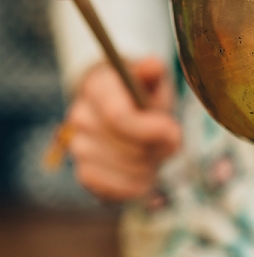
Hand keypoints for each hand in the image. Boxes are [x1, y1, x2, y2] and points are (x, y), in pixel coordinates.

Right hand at [66, 57, 181, 201]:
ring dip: (148, 168)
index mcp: (98, 87)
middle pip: (125, 148)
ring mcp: (78, 146)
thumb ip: (154, 72)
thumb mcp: (153, 78)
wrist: (125, 111)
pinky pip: (109, 190)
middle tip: (168, 143)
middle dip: (156, 150)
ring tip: (155, 155)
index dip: (151, 130)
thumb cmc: (143, 94)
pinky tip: (145, 174)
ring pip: (120, 170)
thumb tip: (152, 66)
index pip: (118, 116)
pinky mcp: (84, 173)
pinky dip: (134, 186)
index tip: (173, 131)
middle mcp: (80, 116)